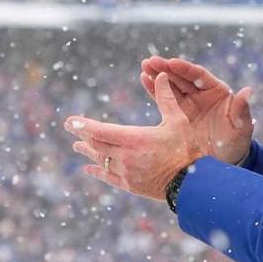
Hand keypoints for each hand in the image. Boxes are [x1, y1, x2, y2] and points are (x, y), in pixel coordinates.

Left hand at [66, 72, 210, 200]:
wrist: (192, 182)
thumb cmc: (186, 148)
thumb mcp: (177, 120)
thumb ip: (166, 98)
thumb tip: (160, 75)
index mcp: (134, 139)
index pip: (101, 131)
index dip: (83, 126)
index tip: (70, 121)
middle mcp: (126, 157)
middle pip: (97, 144)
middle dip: (83, 135)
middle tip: (71, 128)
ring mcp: (127, 173)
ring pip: (100, 160)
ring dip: (88, 151)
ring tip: (77, 146)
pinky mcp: (130, 186)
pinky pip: (108, 177)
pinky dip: (96, 172)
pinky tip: (88, 169)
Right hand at [140, 56, 253, 164]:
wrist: (224, 161)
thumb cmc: (237, 142)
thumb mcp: (241, 128)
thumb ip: (241, 110)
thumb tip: (248, 91)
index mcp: (218, 91)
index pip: (199, 76)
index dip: (185, 69)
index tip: (171, 62)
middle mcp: (201, 94)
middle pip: (182, 77)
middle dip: (166, 68)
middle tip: (151, 60)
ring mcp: (188, 103)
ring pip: (171, 85)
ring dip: (158, 75)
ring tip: (144, 66)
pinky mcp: (178, 114)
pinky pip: (164, 99)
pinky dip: (154, 89)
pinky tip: (144, 79)